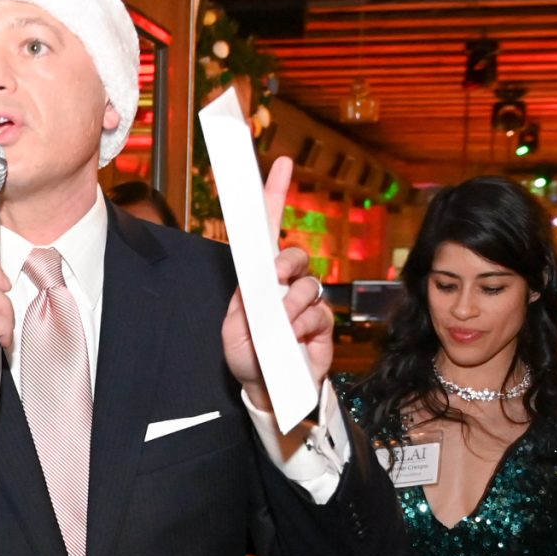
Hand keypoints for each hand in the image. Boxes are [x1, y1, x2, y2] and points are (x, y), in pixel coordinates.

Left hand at [220, 157, 333, 396]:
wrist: (269, 392)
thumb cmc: (249, 358)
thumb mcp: (234, 331)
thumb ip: (246, 304)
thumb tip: (265, 284)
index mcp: (259, 278)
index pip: (267, 230)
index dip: (274, 195)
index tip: (281, 163)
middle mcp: (284, 284)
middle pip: (293, 254)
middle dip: (285, 264)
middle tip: (275, 283)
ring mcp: (306, 302)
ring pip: (308, 284)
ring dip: (292, 305)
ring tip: (281, 328)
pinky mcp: (322, 323)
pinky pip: (318, 312)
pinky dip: (303, 324)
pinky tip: (293, 339)